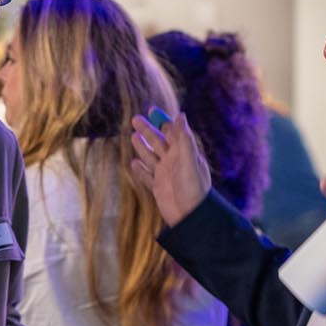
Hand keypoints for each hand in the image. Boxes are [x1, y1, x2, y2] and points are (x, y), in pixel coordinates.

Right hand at [130, 112, 210, 226]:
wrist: (190, 216)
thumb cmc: (194, 188)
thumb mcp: (190, 161)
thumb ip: (184, 139)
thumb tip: (180, 115)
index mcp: (183, 153)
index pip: (172, 132)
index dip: (163, 121)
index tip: (151, 109)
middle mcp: (174, 162)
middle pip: (158, 142)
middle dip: (147, 131)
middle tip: (135, 119)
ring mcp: (165, 175)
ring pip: (151, 157)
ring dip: (142, 147)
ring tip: (132, 136)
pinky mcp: (158, 188)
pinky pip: (147, 176)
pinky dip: (140, 170)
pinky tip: (133, 163)